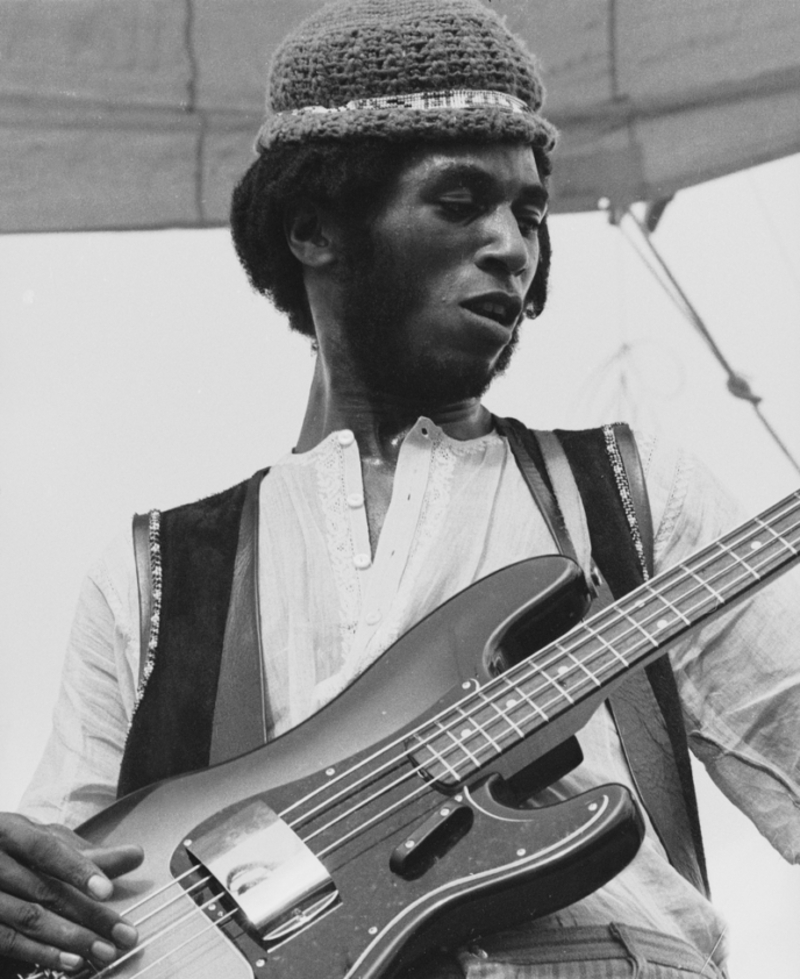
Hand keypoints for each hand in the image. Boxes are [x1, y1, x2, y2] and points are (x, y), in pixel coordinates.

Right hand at [0, 814, 143, 973]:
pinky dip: (44, 954)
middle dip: (88, 914)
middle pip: (44, 890)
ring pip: (29, 919)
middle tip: (124, 933)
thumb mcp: (46, 842)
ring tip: (104, 950)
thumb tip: (136, 854)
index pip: (45, 849)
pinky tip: (72, 961)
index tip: (106, 890)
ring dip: (71, 938)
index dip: (76, 868)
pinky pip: (11, 943)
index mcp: (8, 830)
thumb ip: (88, 853)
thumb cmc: (15, 851)